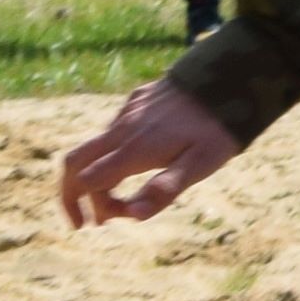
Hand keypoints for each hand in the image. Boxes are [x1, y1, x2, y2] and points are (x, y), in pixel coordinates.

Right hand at [56, 81, 241, 226]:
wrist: (229, 77)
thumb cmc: (217, 128)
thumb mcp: (200, 164)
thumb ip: (165, 189)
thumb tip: (133, 215)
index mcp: (133, 151)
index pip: (88, 183)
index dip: (91, 206)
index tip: (106, 223)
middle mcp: (122, 130)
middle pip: (75, 162)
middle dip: (70, 193)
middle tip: (81, 220)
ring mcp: (127, 113)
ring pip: (93, 146)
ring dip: (94, 174)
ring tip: (113, 197)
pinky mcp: (137, 100)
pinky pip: (113, 129)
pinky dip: (110, 153)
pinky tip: (131, 162)